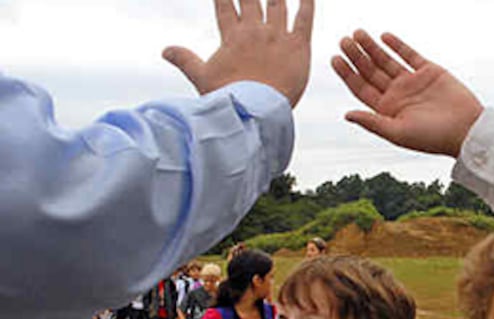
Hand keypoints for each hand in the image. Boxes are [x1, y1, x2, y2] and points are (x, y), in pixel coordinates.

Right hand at [163, 0, 313, 105]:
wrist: (255, 113)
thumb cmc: (228, 99)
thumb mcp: (202, 78)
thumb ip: (185, 60)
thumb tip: (164, 50)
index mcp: (232, 37)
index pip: (225, 6)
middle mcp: (255, 31)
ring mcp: (277, 37)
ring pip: (277, 2)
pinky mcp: (298, 46)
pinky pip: (305, 19)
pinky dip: (307, 4)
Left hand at [332, 30, 482, 157]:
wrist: (466, 129)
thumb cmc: (432, 138)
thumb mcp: (398, 132)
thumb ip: (372, 122)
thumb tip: (346, 115)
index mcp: (387, 111)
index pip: (361, 88)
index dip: (348, 73)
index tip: (335, 58)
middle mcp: (397, 95)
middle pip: (371, 71)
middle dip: (356, 56)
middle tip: (343, 40)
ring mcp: (412, 82)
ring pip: (386, 60)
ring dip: (372, 47)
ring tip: (357, 33)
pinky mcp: (429, 71)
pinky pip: (409, 55)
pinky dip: (397, 45)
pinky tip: (384, 36)